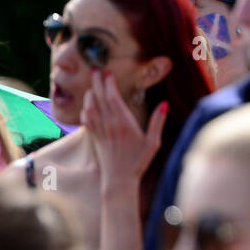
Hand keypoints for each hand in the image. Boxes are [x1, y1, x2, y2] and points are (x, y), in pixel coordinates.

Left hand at [82, 70, 166, 190]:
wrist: (119, 180)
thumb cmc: (138, 162)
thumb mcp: (153, 143)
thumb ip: (158, 122)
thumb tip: (165, 104)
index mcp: (124, 123)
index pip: (113, 97)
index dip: (109, 83)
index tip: (109, 72)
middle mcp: (109, 124)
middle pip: (100, 97)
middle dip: (97, 82)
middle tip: (96, 69)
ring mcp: (100, 130)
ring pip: (90, 106)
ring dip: (90, 92)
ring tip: (92, 82)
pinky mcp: (94, 137)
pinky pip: (86, 118)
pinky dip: (85, 107)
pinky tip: (87, 103)